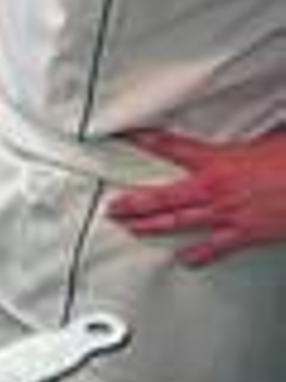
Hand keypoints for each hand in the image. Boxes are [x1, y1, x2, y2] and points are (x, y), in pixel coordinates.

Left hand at [107, 129, 285, 266]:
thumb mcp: (268, 136)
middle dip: (133, 202)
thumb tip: (248, 121)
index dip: (143, 140)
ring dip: (150, 227)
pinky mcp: (246, 234)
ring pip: (179, 223)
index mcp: (218, 160)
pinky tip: (185, 260)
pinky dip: (199, 255)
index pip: (170, 146)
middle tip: (112, 206)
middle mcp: (215, 189)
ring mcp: (228, 214)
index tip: (124, 137)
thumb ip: (247, 135)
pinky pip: (215, 248)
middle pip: (163, 197)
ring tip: (130, 228)